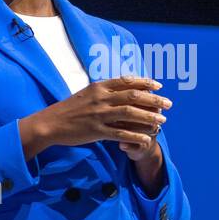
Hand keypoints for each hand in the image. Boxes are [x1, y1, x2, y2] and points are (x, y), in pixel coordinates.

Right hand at [19, 75, 170, 158]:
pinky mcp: (96, 131)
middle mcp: (101, 99)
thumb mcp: (86, 93)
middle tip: (168, 104)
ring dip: (149, 117)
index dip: (146, 83)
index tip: (159, 86)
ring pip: (130, 114)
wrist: (49, 123)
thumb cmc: (68, 109)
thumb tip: (123, 87)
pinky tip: (146, 138)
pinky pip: (120, 133)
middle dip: (154, 100)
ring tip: (162, 120)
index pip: (127, 81)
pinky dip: (135, 136)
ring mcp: (99, 115)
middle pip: (134, 96)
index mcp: (99, 87)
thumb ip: (104, 90)